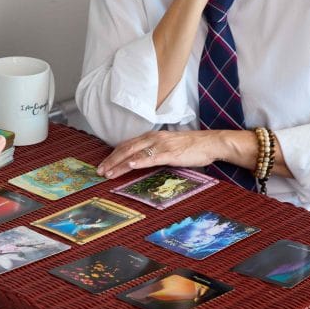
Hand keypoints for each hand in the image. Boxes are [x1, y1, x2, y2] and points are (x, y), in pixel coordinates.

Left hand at [97, 129, 226, 178]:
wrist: (209, 143)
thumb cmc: (190, 147)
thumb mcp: (167, 146)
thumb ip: (153, 151)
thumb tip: (140, 160)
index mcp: (151, 136)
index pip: (127, 145)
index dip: (113, 155)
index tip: (103, 164)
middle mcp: (153, 138)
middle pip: (126, 149)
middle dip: (111, 161)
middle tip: (100, 171)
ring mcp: (161, 145)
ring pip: (134, 153)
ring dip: (119, 164)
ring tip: (109, 172)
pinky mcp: (169, 153)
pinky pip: (151, 157)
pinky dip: (139, 161)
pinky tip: (130, 165)